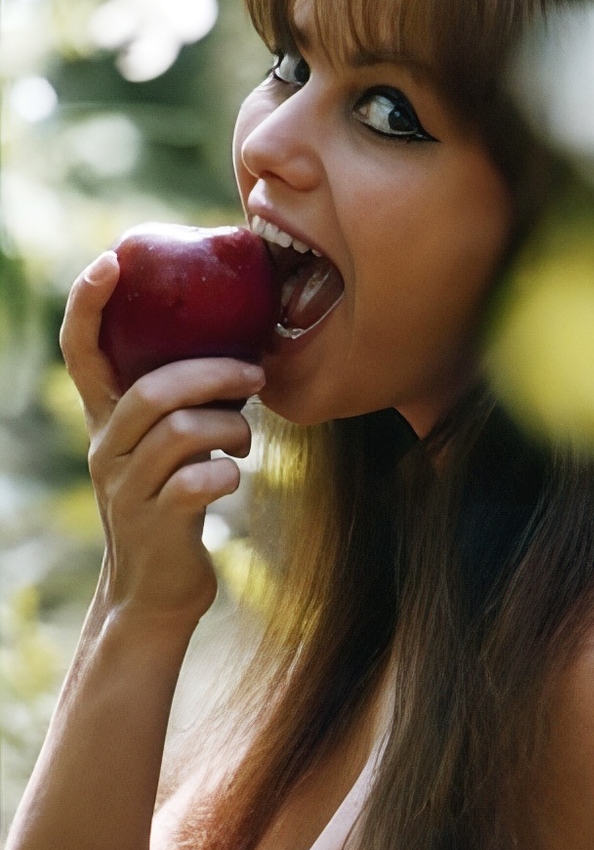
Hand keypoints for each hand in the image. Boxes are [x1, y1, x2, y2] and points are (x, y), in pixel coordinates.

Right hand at [60, 251, 265, 628]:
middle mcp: (107, 449)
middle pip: (153, 390)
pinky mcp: (157, 523)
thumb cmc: (176, 500)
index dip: (90, 303)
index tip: (113, 258)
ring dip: (231, 429)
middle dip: (213, 374)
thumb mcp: (168, 447)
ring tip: (245, 440)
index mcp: (106, 421)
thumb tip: (242, 351)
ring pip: (182, 432)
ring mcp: (127, 489)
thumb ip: (186, 403)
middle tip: (255, 373)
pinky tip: (232, 480)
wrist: (156, 591)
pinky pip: (200, 481)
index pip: (81, 351)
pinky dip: (229, 473)